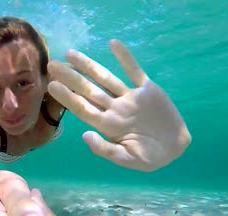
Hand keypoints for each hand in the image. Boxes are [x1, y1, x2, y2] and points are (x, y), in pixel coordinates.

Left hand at [47, 39, 190, 171]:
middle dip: (70, 78)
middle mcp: (114, 108)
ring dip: (89, 65)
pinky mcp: (147, 90)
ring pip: (106, 78)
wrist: (175, 148)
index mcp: (107, 125)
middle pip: (88, 90)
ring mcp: (129, 97)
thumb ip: (105, 149)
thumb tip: (84, 135)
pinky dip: (125, 58)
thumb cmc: (148, 157)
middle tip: (52, 64)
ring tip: (71, 53)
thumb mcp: (127, 159)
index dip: (67, 97)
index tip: (51, 85)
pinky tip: (113, 43)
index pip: (82, 108)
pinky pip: (134, 71)